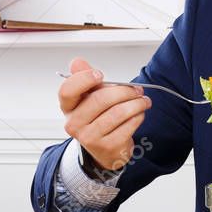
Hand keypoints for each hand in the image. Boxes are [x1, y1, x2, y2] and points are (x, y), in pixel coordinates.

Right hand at [59, 57, 150, 171]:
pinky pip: (128, 126)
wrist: (106, 149)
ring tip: (143, 101)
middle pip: (100, 99)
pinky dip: (138, 116)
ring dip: (136, 103)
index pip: (67, 91)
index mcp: (68, 108)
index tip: (100, 74)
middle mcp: (74, 124)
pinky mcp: (107, 147)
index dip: (84, 79)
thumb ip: (86, 79)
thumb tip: (77, 62)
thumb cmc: (99, 118)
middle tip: (137, 89)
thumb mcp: (90, 97)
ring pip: (118, 112)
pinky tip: (139, 114)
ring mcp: (90, 137)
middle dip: (124, 91)